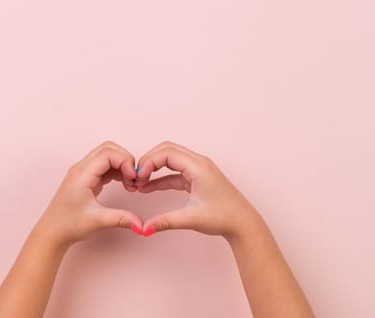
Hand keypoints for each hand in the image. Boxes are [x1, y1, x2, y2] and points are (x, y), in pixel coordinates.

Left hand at [33, 141, 143, 248]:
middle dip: (126, 160)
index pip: (108, 153)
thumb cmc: (68, 225)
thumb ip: (121, 219)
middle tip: (134, 179)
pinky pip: (106, 166)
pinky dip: (118, 171)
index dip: (125, 161)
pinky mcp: (88, 178)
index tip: (134, 178)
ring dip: (122, 165)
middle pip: (109, 149)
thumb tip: (142, 225)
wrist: (52, 233)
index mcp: (82, 174)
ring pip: (108, 156)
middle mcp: (82, 168)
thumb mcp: (98, 221)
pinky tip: (124, 184)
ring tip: (130, 183)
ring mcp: (84, 172)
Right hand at [135, 141, 259, 237]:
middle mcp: (199, 163)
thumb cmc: (224, 217)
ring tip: (139, 182)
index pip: (167, 153)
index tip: (138, 177)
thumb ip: (165, 222)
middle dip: (149, 161)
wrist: (242, 224)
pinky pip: (175, 172)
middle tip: (136, 176)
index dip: (149, 162)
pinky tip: (149, 187)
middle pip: (167, 150)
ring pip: (170, 159)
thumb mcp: (191, 219)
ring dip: (154, 167)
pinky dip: (161, 177)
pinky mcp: (197, 178)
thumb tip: (144, 228)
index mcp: (199, 167)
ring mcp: (198, 169)